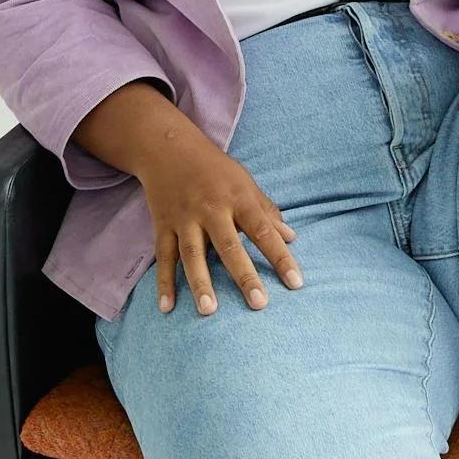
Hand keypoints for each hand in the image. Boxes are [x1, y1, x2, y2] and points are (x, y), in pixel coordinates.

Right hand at [139, 122, 303, 316]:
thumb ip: (267, 212)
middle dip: (244, 276)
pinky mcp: (162, 226)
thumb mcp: (245, 183)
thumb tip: (291, 238)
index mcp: (238, 199)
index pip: (264, 231)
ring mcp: (184, 219)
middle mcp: (211, 210)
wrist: (167, 147)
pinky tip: (167, 307)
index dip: (281, 257)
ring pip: (192, 255)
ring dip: (200, 283)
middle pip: (229, 246)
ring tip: (209, 310)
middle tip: (259, 304)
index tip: (296, 283)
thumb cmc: (214, 168)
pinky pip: (163, 258)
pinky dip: (164, 283)